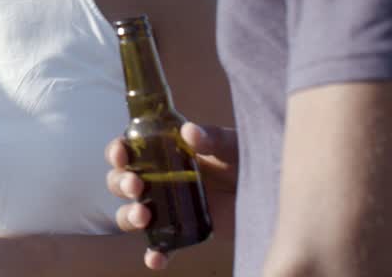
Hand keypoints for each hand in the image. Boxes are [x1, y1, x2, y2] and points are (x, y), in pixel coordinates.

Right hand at [105, 122, 238, 269]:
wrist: (273, 191)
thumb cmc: (248, 159)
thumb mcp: (232, 145)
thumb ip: (212, 138)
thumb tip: (189, 133)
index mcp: (166, 153)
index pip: (130, 151)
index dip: (118, 152)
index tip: (122, 154)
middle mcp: (161, 180)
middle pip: (122, 184)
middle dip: (121, 184)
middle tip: (136, 186)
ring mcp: (170, 209)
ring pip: (133, 215)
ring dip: (130, 216)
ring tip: (144, 217)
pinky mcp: (185, 234)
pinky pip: (163, 247)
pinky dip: (155, 254)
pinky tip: (156, 259)